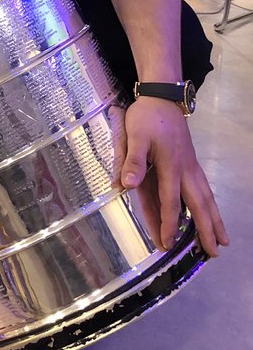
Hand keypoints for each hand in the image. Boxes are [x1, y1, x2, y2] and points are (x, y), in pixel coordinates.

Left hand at [110, 97, 228, 257]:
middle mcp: (185, 170)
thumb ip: (132, 160)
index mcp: (170, 166)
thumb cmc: (147, 117)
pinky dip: (210, 205)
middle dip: (206, 229)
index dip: (168, 224)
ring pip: (206, 198)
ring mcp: (190, 166)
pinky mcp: (190, 162)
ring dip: (214, 220)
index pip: (170, 202)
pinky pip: (203, 189)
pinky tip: (212, 213)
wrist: (162, 96)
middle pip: (199, 204)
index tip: (167, 243)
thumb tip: (126, 186)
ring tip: (223, 240)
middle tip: (214, 253)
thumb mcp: (134, 135)